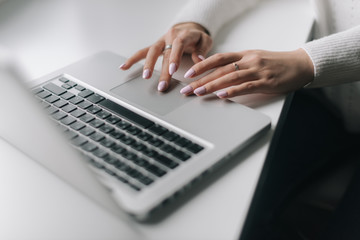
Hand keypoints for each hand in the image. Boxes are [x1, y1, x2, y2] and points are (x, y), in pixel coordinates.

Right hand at [120, 22, 212, 91]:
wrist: (189, 28)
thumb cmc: (197, 37)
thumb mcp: (205, 40)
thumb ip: (203, 50)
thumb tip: (199, 60)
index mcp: (183, 34)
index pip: (178, 45)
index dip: (175, 57)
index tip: (173, 70)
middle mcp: (170, 36)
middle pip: (164, 53)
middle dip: (162, 70)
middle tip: (162, 84)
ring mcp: (161, 41)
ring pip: (151, 52)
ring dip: (147, 65)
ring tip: (145, 77)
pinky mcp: (155, 46)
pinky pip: (142, 52)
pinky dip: (132, 59)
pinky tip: (124, 67)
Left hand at [180, 49, 313, 97]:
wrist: (300, 65)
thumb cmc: (276, 63)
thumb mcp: (254, 59)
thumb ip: (237, 64)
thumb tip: (218, 72)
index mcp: (244, 55)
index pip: (218, 59)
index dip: (201, 65)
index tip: (188, 73)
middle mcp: (248, 61)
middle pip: (220, 70)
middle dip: (201, 79)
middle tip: (187, 89)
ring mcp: (257, 71)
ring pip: (230, 77)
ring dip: (212, 85)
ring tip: (198, 92)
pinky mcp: (266, 82)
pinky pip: (246, 87)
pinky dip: (233, 91)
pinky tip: (222, 95)